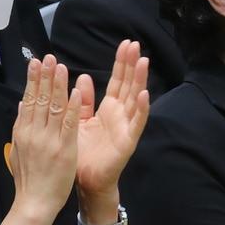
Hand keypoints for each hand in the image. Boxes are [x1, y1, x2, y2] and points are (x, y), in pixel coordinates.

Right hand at [2, 56, 80, 224]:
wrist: (34, 202)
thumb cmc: (29, 179)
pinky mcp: (64, 149)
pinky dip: (72, 107)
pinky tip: (75, 91)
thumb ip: (22, 126)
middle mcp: (33, 132)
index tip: (36, 63)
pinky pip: (68, 123)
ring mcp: (48, 140)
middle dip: (44, 76)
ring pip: (53, 107)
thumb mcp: (19, 149)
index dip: (33, 80)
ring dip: (58, 85)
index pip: (28, 100)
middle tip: (48, 57)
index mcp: (23, 131)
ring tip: (61, 66)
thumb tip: (22, 104)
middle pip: (39, 98)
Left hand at [74, 40, 149, 217]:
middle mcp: (120, 115)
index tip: (125, 44)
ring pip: (135, 99)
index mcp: (109, 109)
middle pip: (129, 85)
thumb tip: (83, 78)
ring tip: (143, 61)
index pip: (118, 81)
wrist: (85, 181)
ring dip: (140, 81)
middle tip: (135, 44)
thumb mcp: (78, 121)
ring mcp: (126, 128)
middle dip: (132, 65)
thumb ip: (83, 101)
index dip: (122, 63)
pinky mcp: (128, 142)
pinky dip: (141, 110)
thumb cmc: (82, 153)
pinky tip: (145, 95)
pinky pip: (136, 124)